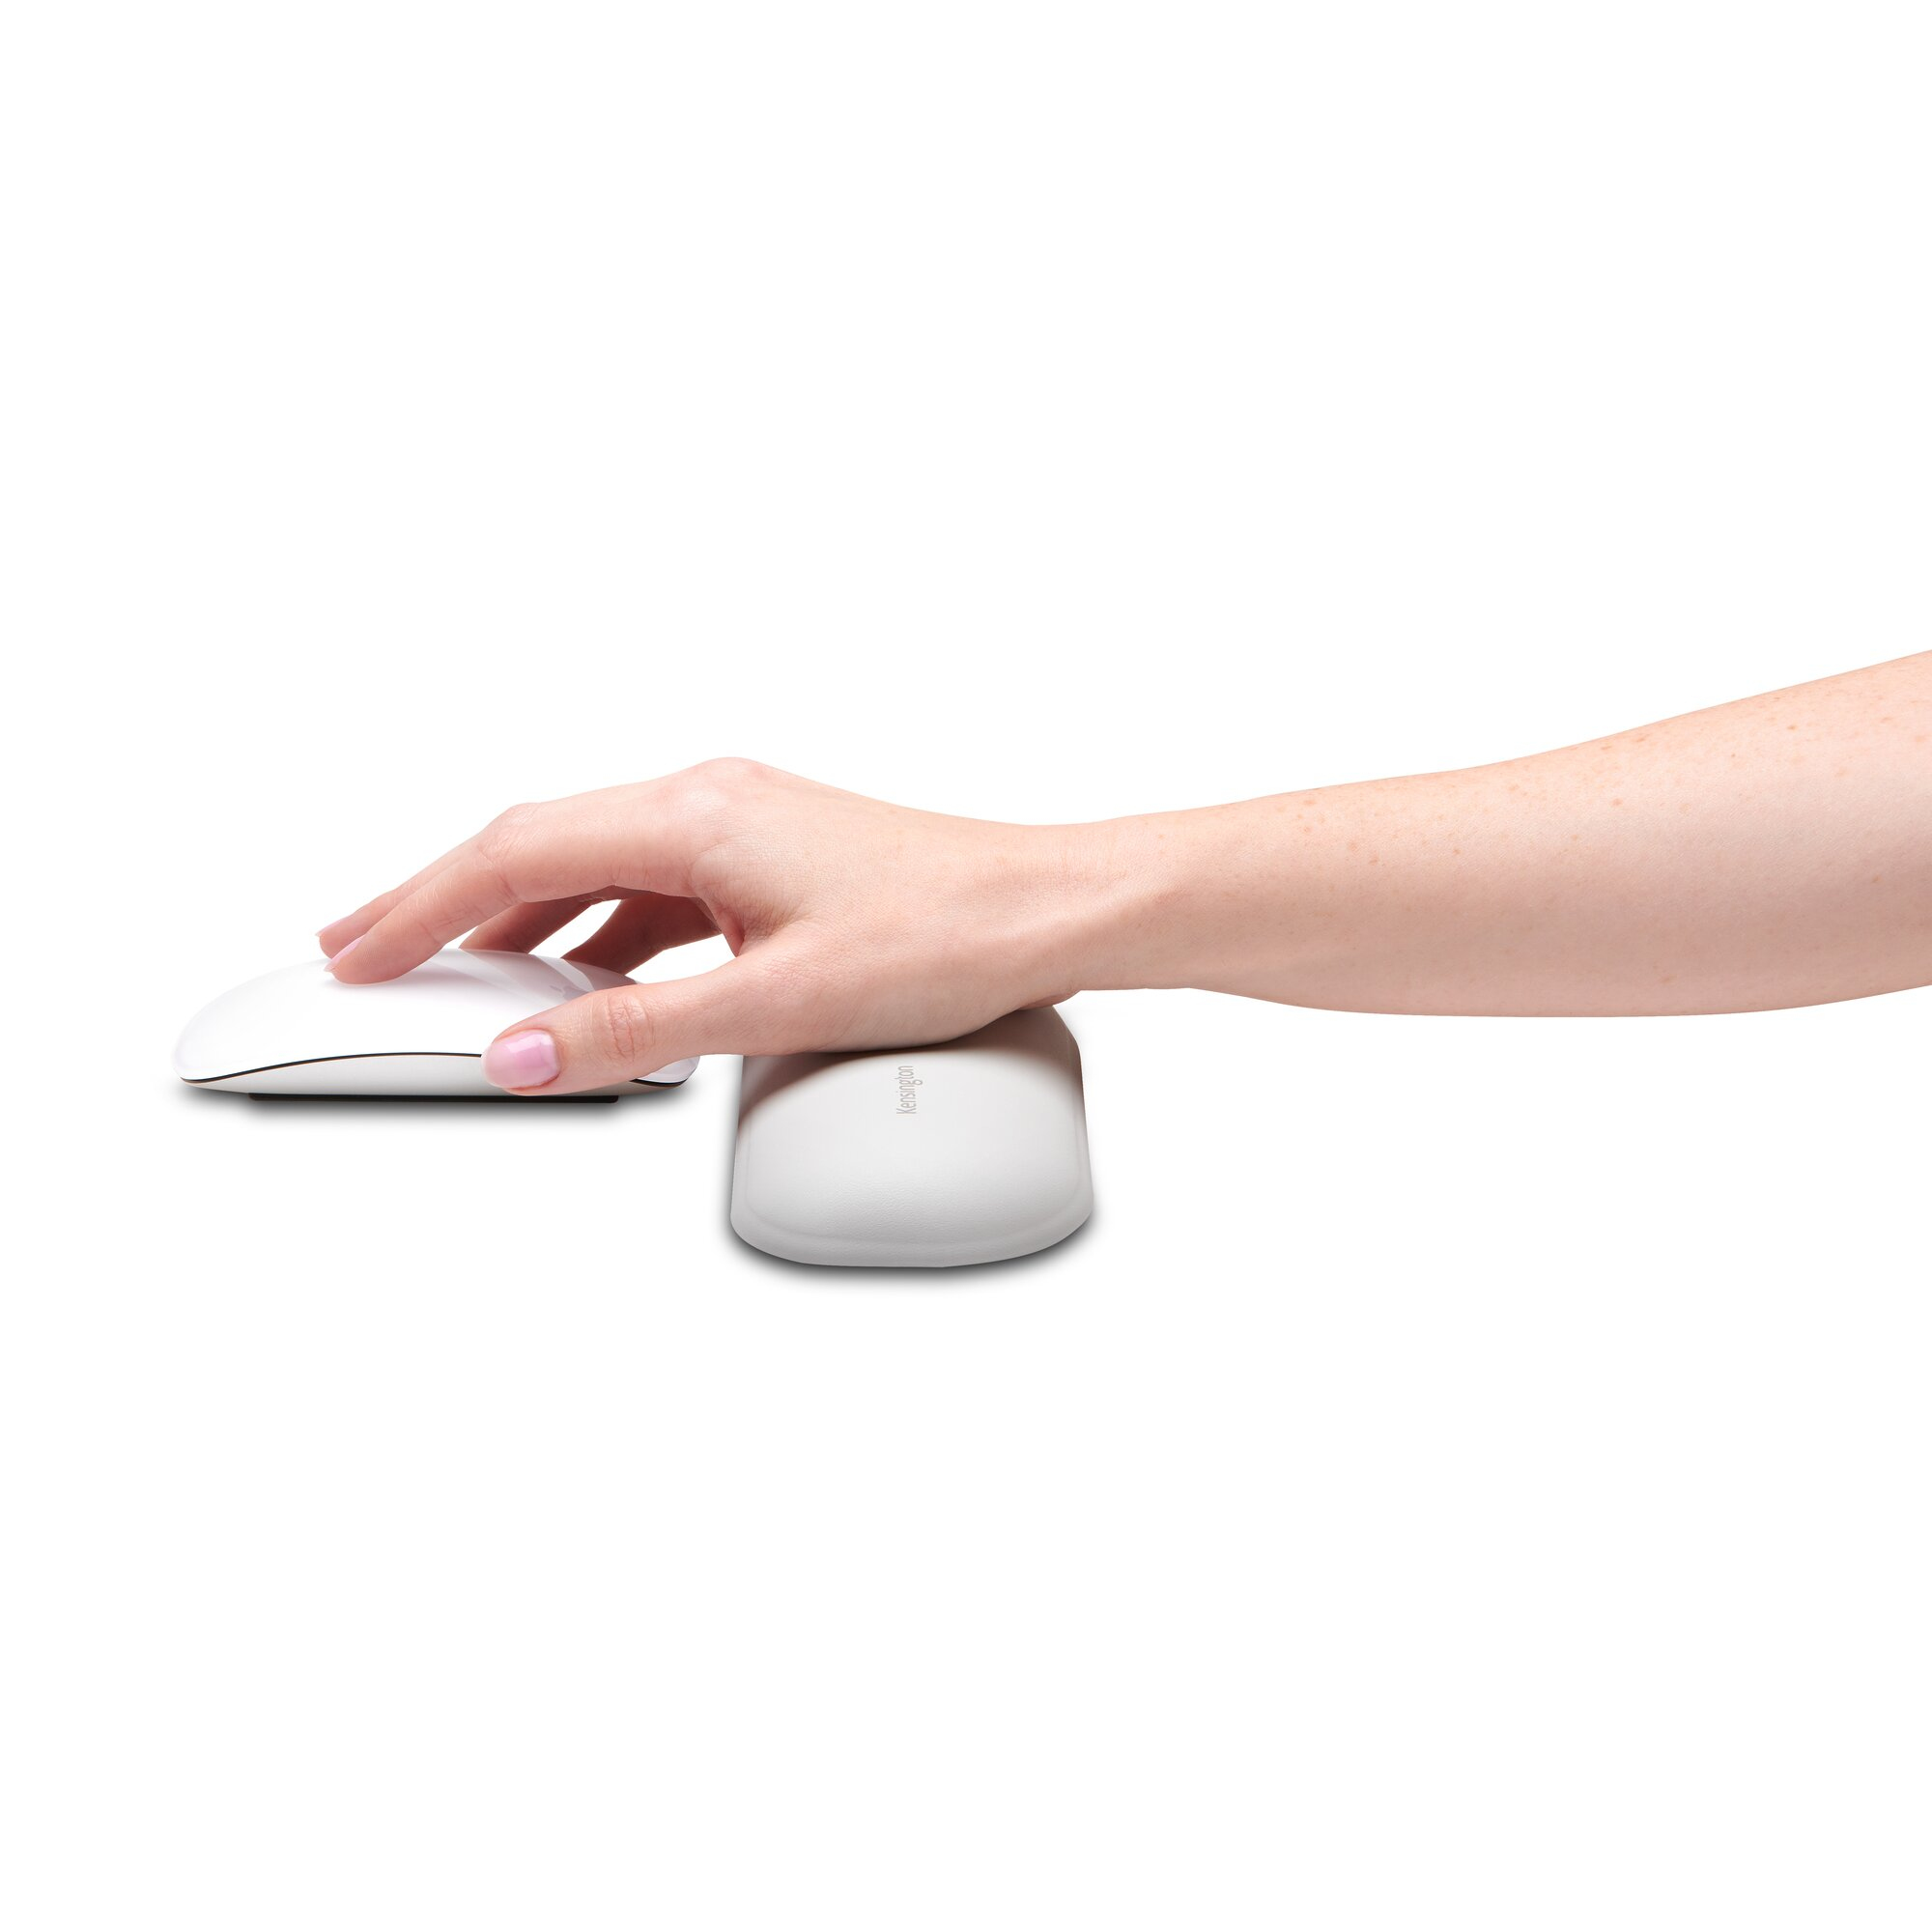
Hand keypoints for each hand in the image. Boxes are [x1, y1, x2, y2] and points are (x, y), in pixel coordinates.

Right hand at [316, 761, 1116, 1093]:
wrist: (1054, 909)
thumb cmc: (950, 933)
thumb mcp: (779, 1001)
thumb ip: (641, 1031)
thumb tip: (525, 1053)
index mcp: (697, 815)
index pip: (515, 851)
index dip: (421, 906)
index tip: (356, 953)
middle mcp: (710, 800)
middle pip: (539, 842)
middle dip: (445, 900)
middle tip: (363, 948)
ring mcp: (742, 824)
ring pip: (595, 864)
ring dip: (520, 918)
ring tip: (458, 972)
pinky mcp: (771, 857)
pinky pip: (651, 886)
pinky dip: (596, 929)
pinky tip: (585, 976)